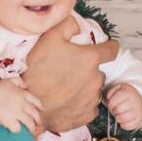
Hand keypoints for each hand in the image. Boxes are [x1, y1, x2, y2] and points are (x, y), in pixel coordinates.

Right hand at [0, 79, 42, 134]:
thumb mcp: (7, 81)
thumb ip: (18, 81)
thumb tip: (25, 86)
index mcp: (22, 94)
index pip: (36, 101)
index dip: (40, 107)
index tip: (41, 110)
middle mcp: (21, 103)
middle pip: (34, 114)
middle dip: (38, 120)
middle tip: (37, 124)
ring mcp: (16, 113)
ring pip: (29, 123)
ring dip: (31, 128)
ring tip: (31, 132)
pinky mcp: (9, 121)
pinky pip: (18, 128)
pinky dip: (18, 131)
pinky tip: (17, 131)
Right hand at [21, 15, 118, 132]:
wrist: (29, 105)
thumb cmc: (38, 72)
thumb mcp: (49, 38)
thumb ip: (68, 25)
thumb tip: (77, 25)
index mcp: (90, 58)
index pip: (112, 49)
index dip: (108, 47)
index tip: (103, 48)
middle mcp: (96, 78)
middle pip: (99, 70)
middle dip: (88, 69)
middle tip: (69, 71)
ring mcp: (92, 98)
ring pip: (93, 89)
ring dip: (84, 86)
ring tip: (64, 87)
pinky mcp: (86, 115)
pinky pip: (89, 106)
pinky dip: (81, 103)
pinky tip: (66, 101)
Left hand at [105, 83, 141, 128]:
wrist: (139, 100)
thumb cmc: (127, 96)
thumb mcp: (119, 88)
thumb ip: (112, 91)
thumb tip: (108, 97)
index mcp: (129, 94)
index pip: (114, 101)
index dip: (110, 104)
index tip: (112, 104)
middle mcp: (135, 102)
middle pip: (118, 110)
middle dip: (114, 110)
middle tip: (116, 109)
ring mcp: (138, 112)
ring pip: (122, 118)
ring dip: (118, 118)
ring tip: (120, 114)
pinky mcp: (140, 120)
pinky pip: (127, 126)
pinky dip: (123, 125)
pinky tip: (124, 120)